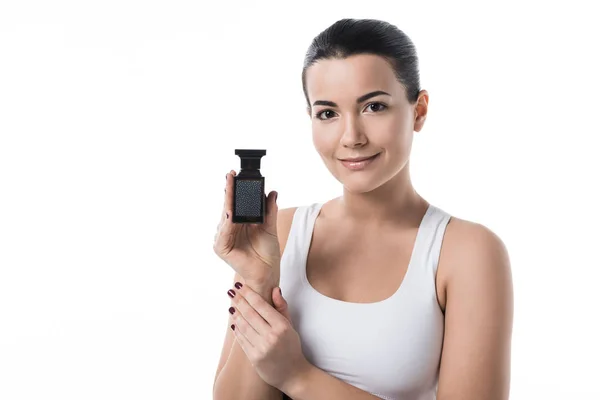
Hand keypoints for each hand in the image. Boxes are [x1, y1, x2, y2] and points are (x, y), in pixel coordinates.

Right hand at [213, 170, 280, 284]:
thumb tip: (272, 192)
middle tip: (231, 176)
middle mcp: (229, 228)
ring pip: (225, 216)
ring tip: (231, 189)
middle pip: (228, 206)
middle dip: (230, 191)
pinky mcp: (221, 247)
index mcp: (239, 222)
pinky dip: (227, 222)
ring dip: (229, 203)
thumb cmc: (267, 252)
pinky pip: (224, 231)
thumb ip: (269, 209)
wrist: (268, 272)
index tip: (234, 174)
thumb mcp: (270, 226)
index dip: (234, 188)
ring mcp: (224, 237)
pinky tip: (230, 212)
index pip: (235, 202)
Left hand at [227, 282, 310, 391]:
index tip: (240, 286)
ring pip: (243, 326)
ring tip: (231, 306)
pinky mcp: (254, 358)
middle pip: (250, 314)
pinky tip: (234, 322)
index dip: (249, 294)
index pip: (261, 305)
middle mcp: (271, 336)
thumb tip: (275, 289)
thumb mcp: (290, 326)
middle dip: (239, 301)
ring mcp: (262, 348)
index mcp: (282, 326)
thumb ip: (282, 307)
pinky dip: (237, 329)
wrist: (293, 374)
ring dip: (235, 314)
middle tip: (231, 292)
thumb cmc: (291, 347)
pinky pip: (242, 340)